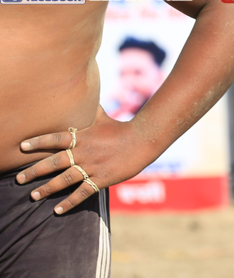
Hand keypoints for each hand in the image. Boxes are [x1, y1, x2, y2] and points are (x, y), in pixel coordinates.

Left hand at [16, 106, 150, 214]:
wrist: (144, 139)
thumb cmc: (122, 128)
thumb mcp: (104, 118)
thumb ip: (92, 110)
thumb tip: (86, 95)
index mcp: (83, 136)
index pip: (55, 138)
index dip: (38, 142)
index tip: (22, 146)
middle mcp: (84, 152)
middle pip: (54, 162)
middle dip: (34, 171)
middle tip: (18, 179)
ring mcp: (93, 166)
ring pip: (64, 179)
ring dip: (46, 188)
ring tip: (32, 196)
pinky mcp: (102, 179)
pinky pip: (82, 192)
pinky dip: (69, 202)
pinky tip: (57, 210)